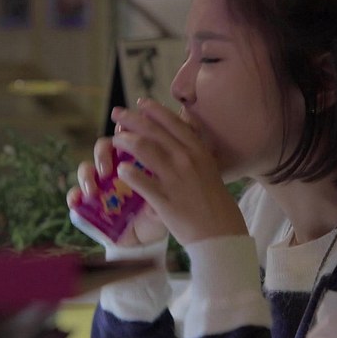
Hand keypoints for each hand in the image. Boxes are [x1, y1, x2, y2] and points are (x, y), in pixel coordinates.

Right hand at [66, 136, 167, 246]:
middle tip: (107, 170)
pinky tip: (77, 201)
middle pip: (103, 148)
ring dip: (86, 175)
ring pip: (86, 168)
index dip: (123, 132)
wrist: (147, 239)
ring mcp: (101, 184)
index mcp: (136, 161)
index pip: (127, 138)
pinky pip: (75, 194)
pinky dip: (73, 196)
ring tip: (93, 191)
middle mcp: (115, 168)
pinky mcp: (89, 202)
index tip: (122, 131)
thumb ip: (165, 192)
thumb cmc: (157, 213)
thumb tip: (155, 191)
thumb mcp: (168, 202)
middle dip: (102, 154)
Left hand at [109, 99, 246, 245]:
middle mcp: (187, 160)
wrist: (222, 234)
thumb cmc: (216, 204)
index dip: (154, 110)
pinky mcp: (165, 200)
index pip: (173, 123)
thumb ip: (196, 152)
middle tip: (116, 113)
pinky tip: (120, 170)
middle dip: (131, 119)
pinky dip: (128, 173)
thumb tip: (185, 133)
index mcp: (199, 152)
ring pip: (144, 150)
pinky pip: (141, 181)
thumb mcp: (211, 170)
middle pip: (153, 132)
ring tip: (115, 140)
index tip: (141, 103)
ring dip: (126, 141)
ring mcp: (176, 179)